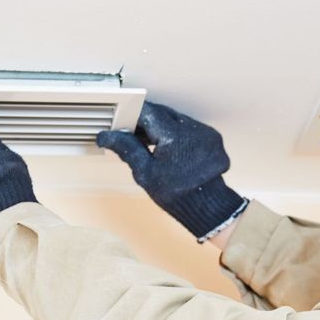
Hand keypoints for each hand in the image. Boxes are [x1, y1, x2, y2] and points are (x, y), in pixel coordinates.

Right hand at [97, 101, 246, 241]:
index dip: (133, 114)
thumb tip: (107, 136)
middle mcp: (193, 129)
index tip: (123, 121)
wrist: (207, 207)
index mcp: (174, 136)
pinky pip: (190, 128)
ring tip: (150, 142)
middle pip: (163, 114)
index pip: (148, 112)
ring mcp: (205, 133)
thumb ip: (126, 148)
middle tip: (133, 133)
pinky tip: (170, 147)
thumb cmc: (177, 194)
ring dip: (162, 127)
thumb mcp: (145, 173)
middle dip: (146, 120)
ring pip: (177, 119)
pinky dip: (177, 133)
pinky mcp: (212, 138)